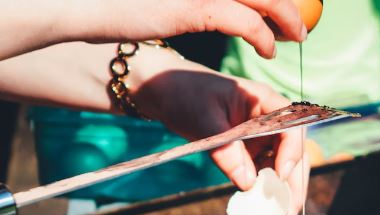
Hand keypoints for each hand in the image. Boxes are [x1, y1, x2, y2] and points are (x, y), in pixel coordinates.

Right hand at [0, 0, 305, 71]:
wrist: (79, 4)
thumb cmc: (113, 1)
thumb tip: (208, 5)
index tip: (282, 8)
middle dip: (286, 1)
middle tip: (300, 21)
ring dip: (285, 15)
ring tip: (295, 34)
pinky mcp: (192, 5)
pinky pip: (240, 18)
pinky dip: (262, 33)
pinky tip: (269, 46)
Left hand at [132, 46, 308, 214]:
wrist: (167, 91)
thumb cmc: (185, 94)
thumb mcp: (203, 120)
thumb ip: (226, 151)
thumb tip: (247, 184)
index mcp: (266, 102)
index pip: (292, 129)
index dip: (291, 154)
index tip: (280, 177)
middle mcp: (271, 120)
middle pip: (294, 154)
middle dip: (293, 187)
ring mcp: (263, 137)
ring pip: (283, 168)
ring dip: (283, 195)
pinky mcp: (251, 150)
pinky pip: (264, 173)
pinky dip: (264, 192)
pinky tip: (262, 212)